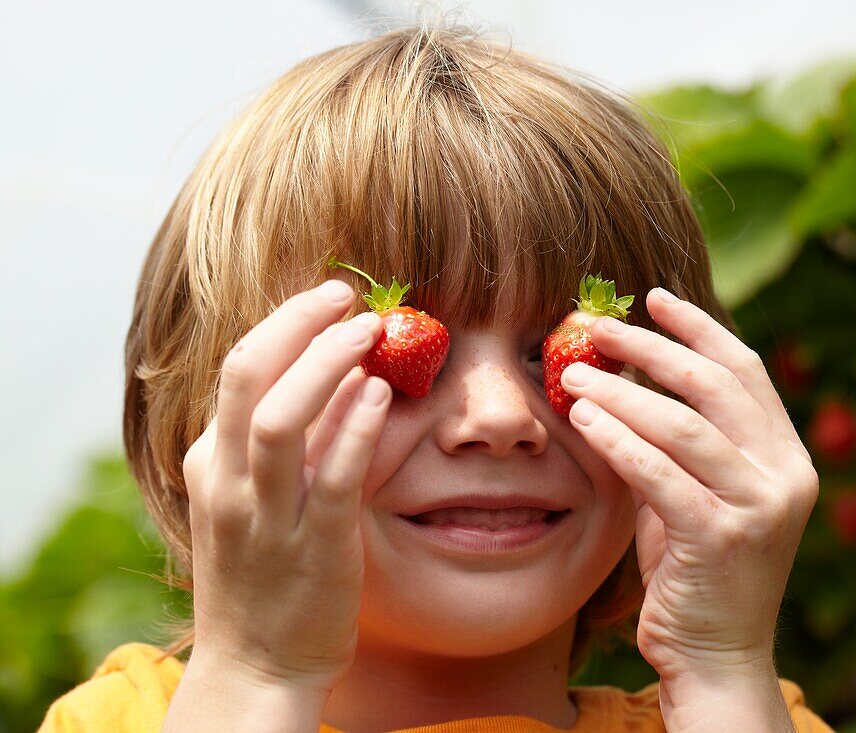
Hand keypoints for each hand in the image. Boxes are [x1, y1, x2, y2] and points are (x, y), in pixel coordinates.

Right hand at [181, 279, 390, 693]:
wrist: (257, 667)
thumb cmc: (265, 576)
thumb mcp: (256, 499)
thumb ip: (291, 440)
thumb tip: (341, 373)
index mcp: (211, 461)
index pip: (238, 369)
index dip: (284, 323)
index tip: (326, 299)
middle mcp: (228, 481)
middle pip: (248, 376)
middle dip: (297, 323)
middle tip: (346, 295)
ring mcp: (267, 515)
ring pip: (281, 420)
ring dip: (326, 364)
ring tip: (369, 331)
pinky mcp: (313, 546)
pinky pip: (333, 477)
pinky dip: (355, 428)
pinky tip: (381, 394)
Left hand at [559, 287, 818, 683]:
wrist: (715, 655)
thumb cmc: (697, 570)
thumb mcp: (696, 492)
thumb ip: (680, 440)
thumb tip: (626, 374)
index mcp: (786, 456)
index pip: (745, 370)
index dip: (698, 328)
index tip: (653, 298)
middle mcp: (785, 475)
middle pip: (715, 386)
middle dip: (652, 348)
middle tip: (595, 329)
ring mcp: (760, 508)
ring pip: (684, 426)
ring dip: (622, 392)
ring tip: (572, 374)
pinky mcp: (722, 539)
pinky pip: (660, 475)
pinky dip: (618, 441)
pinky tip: (583, 419)